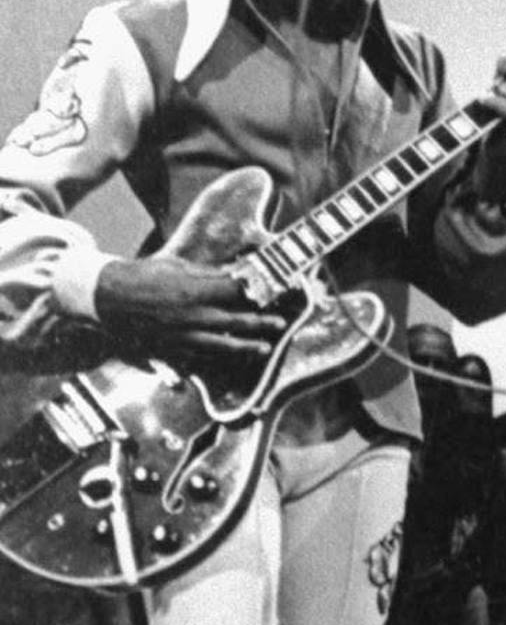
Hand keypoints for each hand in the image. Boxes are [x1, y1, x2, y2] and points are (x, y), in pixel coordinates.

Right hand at [92, 256, 277, 371]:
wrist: (106, 298)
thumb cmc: (143, 275)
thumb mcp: (177, 266)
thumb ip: (208, 274)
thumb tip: (237, 275)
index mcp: (192, 291)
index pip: (235, 292)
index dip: (258, 291)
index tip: (275, 289)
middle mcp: (189, 317)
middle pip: (234, 322)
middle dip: (260, 323)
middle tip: (280, 323)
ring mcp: (179, 336)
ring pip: (220, 345)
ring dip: (245, 347)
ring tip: (264, 348)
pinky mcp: (168, 349)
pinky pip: (197, 357)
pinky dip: (214, 357)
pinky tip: (230, 358)